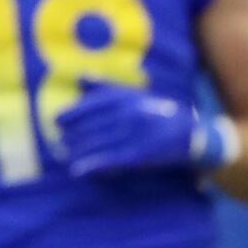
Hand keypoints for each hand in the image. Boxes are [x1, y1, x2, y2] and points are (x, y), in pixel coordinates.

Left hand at [57, 84, 222, 177]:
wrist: (189, 134)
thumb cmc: (158, 113)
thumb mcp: (134, 94)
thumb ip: (106, 86)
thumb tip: (79, 76)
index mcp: (127, 98)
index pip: (93, 105)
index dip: (73, 113)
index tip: (57, 121)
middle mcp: (129, 114)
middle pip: (94, 125)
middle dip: (75, 135)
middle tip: (60, 142)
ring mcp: (135, 135)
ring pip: (100, 143)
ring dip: (81, 150)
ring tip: (67, 155)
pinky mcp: (140, 155)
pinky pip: (112, 160)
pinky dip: (95, 166)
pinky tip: (80, 171)